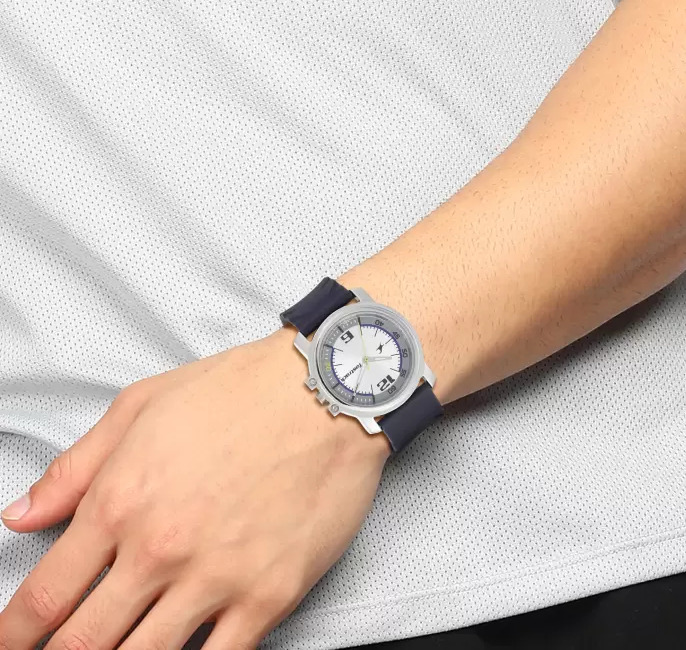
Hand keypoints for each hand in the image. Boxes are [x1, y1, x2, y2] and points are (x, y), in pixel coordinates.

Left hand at [0, 326, 390, 649]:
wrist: (325, 392)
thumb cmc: (236, 391)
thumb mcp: (141, 407)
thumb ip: (75, 467)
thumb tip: (21, 515)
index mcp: (120, 501)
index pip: (45, 597)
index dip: (15, 633)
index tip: (11, 643)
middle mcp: (160, 550)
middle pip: (84, 645)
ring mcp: (215, 579)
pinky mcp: (268, 596)